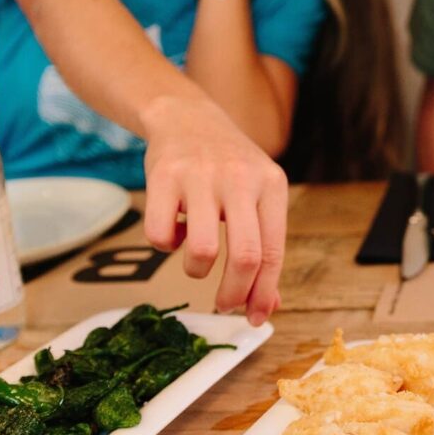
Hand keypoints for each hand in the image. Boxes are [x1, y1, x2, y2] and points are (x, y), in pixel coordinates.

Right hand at [139, 94, 287, 325]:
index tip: (257, 318)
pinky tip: (172, 230)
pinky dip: (164, 246)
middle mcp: (240, 179)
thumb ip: (265, 246)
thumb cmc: (228, 167)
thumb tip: (269, 305)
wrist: (187, 117)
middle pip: (246, 256)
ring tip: (196, 258)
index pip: (273, 252)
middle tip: (224, 305)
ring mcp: (201, 176)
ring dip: (196, 270)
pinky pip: (160, 236)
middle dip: (234, 294)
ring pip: (202, 250)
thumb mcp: (259, 195)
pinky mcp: (163, 176)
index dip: (264, 293)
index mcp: (271, 185)